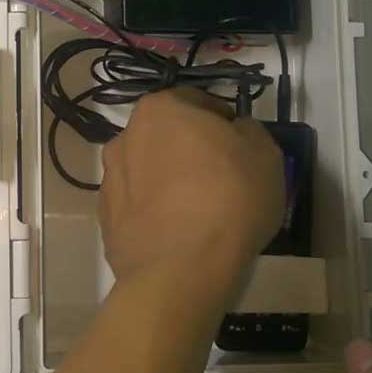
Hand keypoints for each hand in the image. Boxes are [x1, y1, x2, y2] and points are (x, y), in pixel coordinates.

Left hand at [97, 88, 284, 282]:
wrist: (181, 270)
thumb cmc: (229, 199)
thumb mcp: (265, 154)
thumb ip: (249, 131)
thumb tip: (235, 131)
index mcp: (159, 110)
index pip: (197, 102)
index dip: (223, 122)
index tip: (240, 147)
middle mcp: (125, 137)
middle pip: (168, 137)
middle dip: (191, 151)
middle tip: (223, 178)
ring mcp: (110, 180)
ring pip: (149, 171)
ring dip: (170, 182)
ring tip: (200, 211)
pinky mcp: (106, 219)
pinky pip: (139, 206)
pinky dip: (156, 212)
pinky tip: (179, 233)